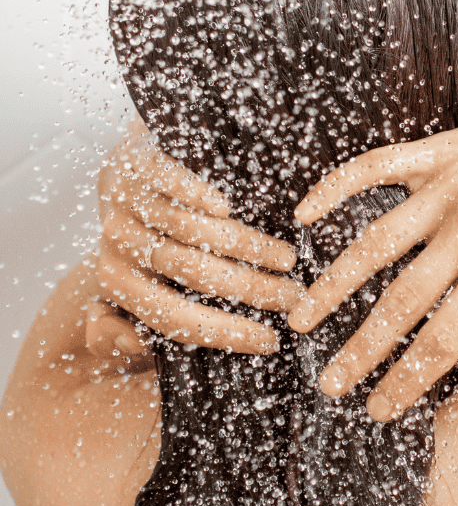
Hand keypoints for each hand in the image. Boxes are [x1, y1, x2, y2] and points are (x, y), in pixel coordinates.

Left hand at [90, 125, 297, 356]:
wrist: (122, 170)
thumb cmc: (140, 236)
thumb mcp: (132, 283)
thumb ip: (127, 323)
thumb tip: (134, 344)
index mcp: (117, 281)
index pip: (173, 318)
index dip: (225, 332)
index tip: (270, 339)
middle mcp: (118, 243)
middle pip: (192, 273)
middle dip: (251, 290)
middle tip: (292, 296)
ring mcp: (126, 199)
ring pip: (191, 229)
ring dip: (246, 247)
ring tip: (285, 258)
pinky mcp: (136, 161)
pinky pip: (170, 181)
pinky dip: (199, 196)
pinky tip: (228, 207)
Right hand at [288, 80, 457, 420]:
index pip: (445, 338)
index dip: (407, 379)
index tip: (380, 408)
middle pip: (402, 300)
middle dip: (362, 350)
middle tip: (330, 383)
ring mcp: (449, 184)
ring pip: (375, 242)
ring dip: (333, 284)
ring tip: (301, 318)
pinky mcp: (438, 151)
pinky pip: (374, 169)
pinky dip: (334, 189)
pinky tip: (303, 216)